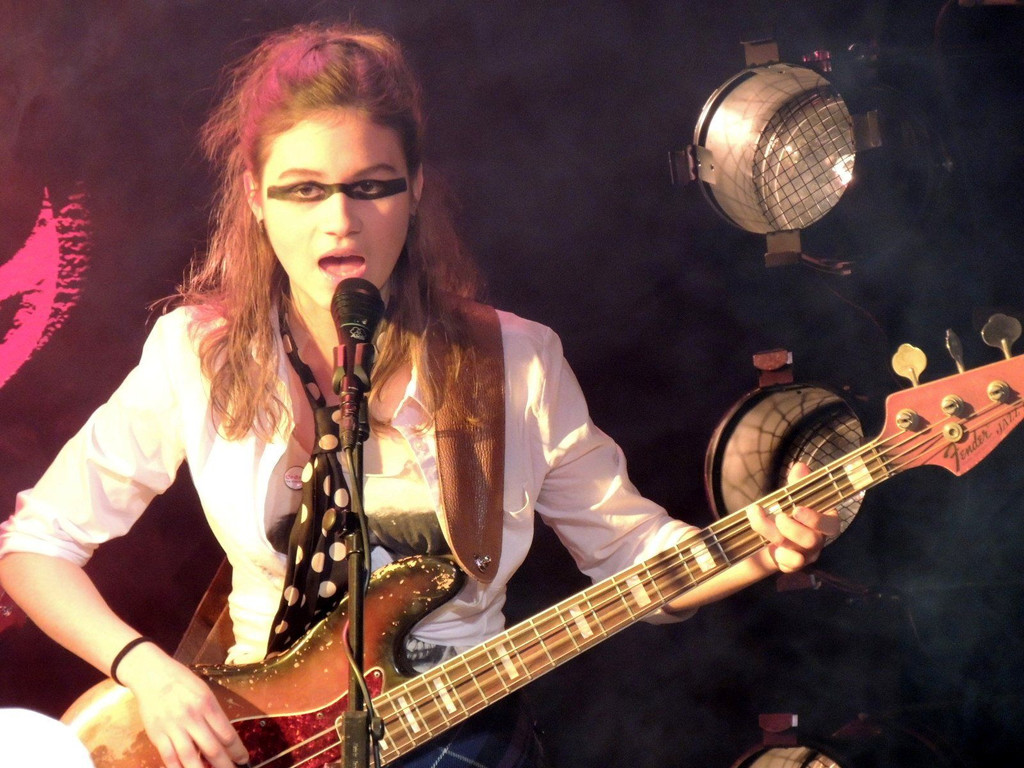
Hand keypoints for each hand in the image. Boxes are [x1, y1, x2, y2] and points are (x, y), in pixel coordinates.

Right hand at [115, 641, 248, 767]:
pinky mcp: (157, 734)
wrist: (151, 674)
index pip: (227, 733)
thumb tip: (223, 736)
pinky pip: (169, 758)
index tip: (243, 759)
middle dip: (225, 765)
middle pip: (212, 748)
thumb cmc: (181, 681)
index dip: (237, 750)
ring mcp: (173, 727)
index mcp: (207, 704)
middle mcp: (192, 717)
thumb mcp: (204, 691)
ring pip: (190, 757)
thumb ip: (213, 713)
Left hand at [747, 462, 839, 572]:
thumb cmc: (785, 511)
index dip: (817, 519)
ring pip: (798, 553)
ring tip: (759, 519)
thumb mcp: (789, 496)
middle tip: (778, 517)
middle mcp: (817, 541)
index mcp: (822, 523)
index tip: (796, 508)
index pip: (831, 525)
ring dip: (778, 536)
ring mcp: (805, 555)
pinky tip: (770, 548)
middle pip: (813, 541)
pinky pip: (789, 567)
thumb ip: (796, 484)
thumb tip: (800, 466)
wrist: (767, 534)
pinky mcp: (791, 565)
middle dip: (793, 529)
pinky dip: (779, 558)